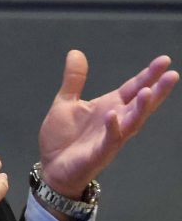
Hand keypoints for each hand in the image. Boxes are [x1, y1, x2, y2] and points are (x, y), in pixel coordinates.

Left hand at [38, 50, 177, 196]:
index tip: (164, 60)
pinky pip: (110, 140)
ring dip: (141, 108)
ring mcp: (110, 137)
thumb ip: (74, 80)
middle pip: (141, 103)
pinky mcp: (99, 153)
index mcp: (109, 107)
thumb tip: (75, 52)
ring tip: (149, 91)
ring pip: (132, 122)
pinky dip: (113, 128)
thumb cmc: (62, 138)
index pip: (133, 88)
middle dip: (157, 90)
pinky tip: (114, 115)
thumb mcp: (65, 103)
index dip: (148, 75)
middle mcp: (115, 120)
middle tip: (172, 74)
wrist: (50, 168)